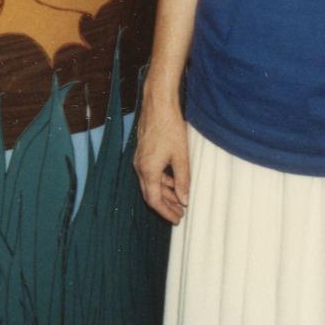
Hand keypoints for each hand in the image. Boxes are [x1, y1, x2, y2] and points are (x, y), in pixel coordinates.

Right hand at [135, 78, 189, 225]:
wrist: (158, 104)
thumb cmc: (170, 128)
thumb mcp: (181, 156)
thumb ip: (182, 180)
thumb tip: (184, 200)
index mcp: (148, 170)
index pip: (154, 200)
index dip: (166, 212)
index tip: (177, 220)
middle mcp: (140, 167)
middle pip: (151, 194)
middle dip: (165, 206)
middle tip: (180, 215)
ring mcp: (140, 159)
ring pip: (151, 184)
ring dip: (165, 194)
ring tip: (179, 201)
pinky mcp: (143, 153)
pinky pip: (151, 173)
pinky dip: (162, 181)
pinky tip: (174, 182)